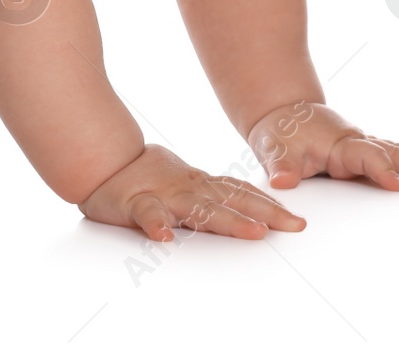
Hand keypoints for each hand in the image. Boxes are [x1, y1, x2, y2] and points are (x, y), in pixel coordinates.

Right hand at [77, 143, 306, 240]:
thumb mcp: (180, 184)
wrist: (102, 161)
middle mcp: (187, 188)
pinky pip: (146, 214)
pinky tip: (164, 237)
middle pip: (232, 200)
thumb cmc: (142, 176)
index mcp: (198, 185)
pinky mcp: (135, 203)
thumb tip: (242, 209)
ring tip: (253, 232)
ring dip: (228, 220)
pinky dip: (155, 224)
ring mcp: (163, 195)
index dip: (268, 203)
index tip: (296, 218)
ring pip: (199, 208)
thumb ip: (206, 197)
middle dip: (265, 213)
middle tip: (294, 226)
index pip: (239, 192)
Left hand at [247, 100, 398, 189]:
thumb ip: (281, 165)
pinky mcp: (365, 153)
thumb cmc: (279, 132)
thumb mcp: (272, 147)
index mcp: (337, 143)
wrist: (281, 113)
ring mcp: (363, 147)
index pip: (365, 157)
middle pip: (393, 152)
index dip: (382, 170)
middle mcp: (356, 143)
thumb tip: (283, 182)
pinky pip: (395, 156)